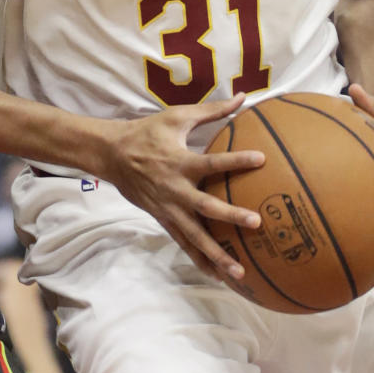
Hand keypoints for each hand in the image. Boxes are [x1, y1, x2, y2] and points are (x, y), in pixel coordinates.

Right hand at [104, 94, 264, 281]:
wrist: (111, 154)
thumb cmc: (147, 132)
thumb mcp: (177, 117)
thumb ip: (212, 111)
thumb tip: (243, 96)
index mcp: (180, 162)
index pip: (213, 162)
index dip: (236, 160)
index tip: (262, 160)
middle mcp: (176, 189)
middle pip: (206, 207)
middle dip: (231, 216)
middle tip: (256, 222)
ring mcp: (169, 209)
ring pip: (195, 237)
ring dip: (218, 255)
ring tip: (240, 272)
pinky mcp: (163, 220)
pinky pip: (184, 244)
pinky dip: (201, 260)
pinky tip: (218, 276)